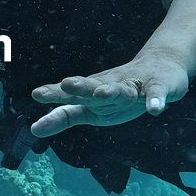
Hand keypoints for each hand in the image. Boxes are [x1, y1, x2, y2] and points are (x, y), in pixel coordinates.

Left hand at [29, 51, 189, 137]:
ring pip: (122, 89)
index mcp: (94, 91)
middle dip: (81, 86)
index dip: (55, 94)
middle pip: (93, 86)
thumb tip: (34, 129)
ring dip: (112, 91)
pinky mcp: (158, 86)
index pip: (71, 94)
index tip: (37, 94)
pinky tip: (154, 109)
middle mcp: (111, 85)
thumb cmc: (119, 91)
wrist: (162, 66)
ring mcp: (135, 85)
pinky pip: (156, 93)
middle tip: (67, 84)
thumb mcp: (91, 108)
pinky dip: (155, 100)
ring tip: (102, 93)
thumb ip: (65, 116)